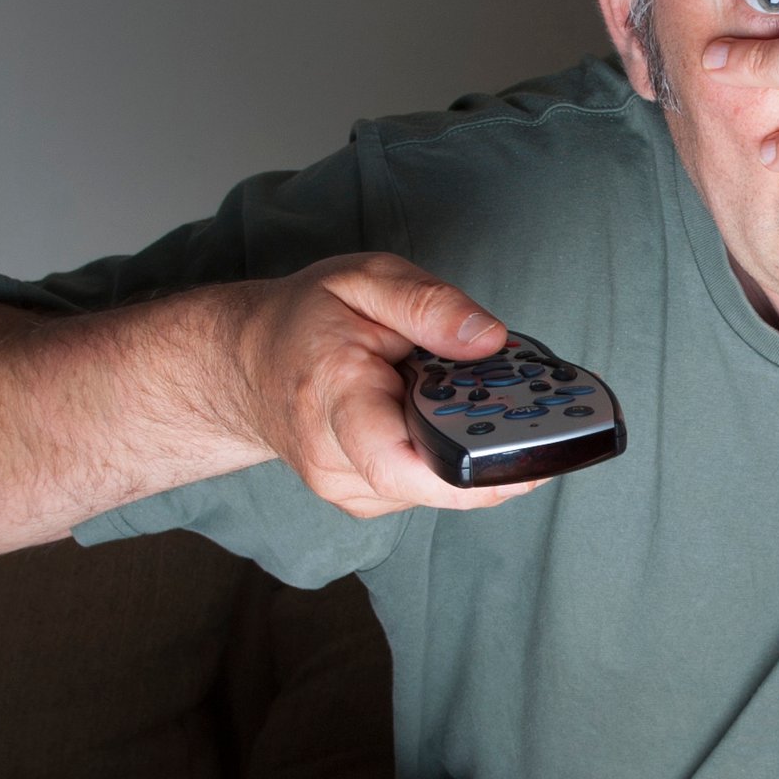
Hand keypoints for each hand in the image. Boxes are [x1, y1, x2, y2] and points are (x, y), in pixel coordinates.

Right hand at [223, 254, 533, 517]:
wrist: (246, 362)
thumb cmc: (304, 319)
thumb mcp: (365, 280)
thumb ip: (428, 303)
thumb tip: (489, 339)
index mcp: (333, 398)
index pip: (401, 464)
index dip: (472, 475)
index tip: (531, 457)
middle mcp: (332, 458)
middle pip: (432, 481)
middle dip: (487, 453)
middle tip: (532, 418)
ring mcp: (343, 487)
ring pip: (433, 488)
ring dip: (463, 452)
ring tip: (466, 405)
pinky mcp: (360, 498)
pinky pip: (422, 488)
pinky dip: (443, 457)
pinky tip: (439, 422)